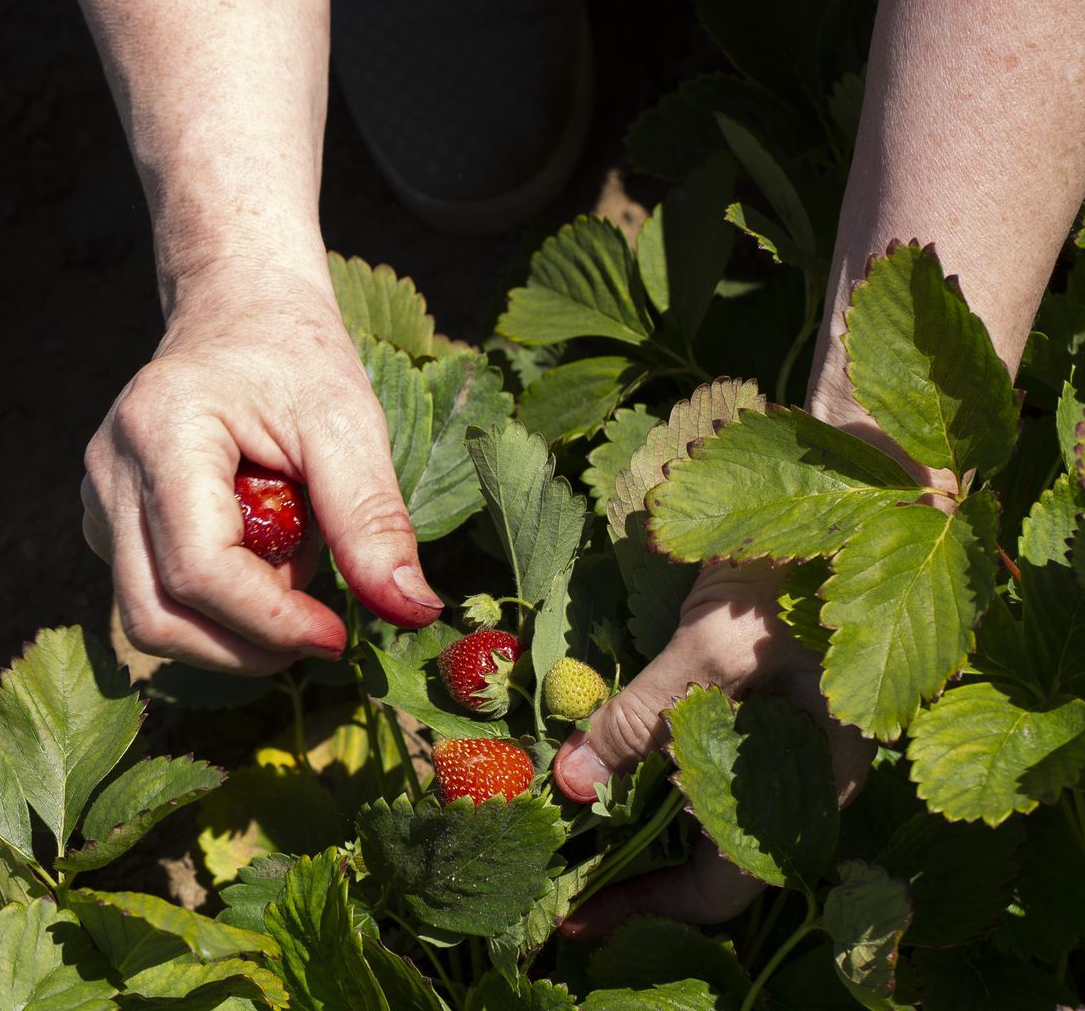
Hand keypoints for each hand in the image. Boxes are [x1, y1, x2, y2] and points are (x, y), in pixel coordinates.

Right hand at [80, 259, 444, 673]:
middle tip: (318, 629)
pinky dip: (212, 603)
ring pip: (147, 615)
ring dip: (228, 625)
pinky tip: (256, 550)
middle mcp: (109, 468)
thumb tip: (412, 613)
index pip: (199, 570)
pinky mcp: (105, 518)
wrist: (239, 308)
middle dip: (243, 646)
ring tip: (288, 563)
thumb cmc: (296, 357)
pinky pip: (149, 593)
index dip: (269, 622)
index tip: (336, 636)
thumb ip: (374, 520)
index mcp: (163, 430)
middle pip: (154, 615)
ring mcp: (98, 496)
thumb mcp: (349, 424)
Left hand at [551, 562, 875, 937]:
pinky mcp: (745, 700)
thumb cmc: (799, 570)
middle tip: (550, 873)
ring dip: (627, 818)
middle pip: (706, 857)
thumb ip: (640, 720)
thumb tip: (570, 784)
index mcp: (812, 785)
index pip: (726, 885)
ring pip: (693, 808)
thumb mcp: (711, 652)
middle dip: (629, 869)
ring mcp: (772, 740)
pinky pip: (688, 756)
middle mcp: (795, 778)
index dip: (648, 906)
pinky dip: (635, 766)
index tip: (574, 912)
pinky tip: (586, 762)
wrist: (850, 486)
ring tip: (555, 824)